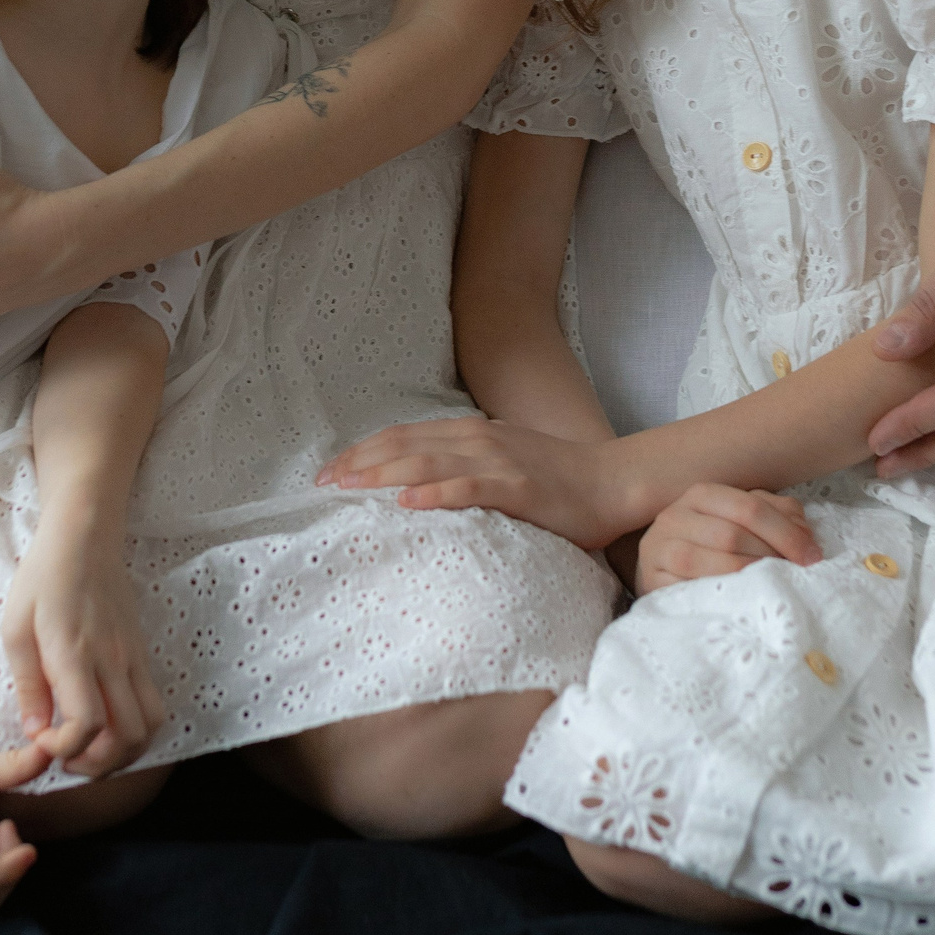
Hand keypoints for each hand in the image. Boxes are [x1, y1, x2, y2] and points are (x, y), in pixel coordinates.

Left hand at [3, 522, 163, 780]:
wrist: (86, 536)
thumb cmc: (43, 578)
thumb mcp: (16, 629)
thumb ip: (27, 685)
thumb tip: (36, 731)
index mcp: (75, 654)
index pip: (88, 725)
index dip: (65, 749)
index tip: (43, 740)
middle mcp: (112, 661)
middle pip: (128, 738)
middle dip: (97, 765)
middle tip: (67, 756)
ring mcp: (133, 657)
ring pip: (150, 725)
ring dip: (124, 751)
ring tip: (91, 747)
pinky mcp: (142, 652)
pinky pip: (153, 703)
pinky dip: (135, 728)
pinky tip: (106, 721)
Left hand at [321, 415, 628, 550]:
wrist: (611, 482)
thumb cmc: (557, 482)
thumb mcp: (502, 464)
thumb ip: (464, 467)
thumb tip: (418, 486)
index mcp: (471, 433)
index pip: (403, 435)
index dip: (363, 450)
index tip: (329, 471)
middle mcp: (478, 439)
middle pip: (405, 443)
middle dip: (360, 461)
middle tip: (323, 483)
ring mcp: (498, 460)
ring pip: (428, 460)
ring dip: (384, 472)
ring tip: (350, 487)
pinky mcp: (519, 487)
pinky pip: (469, 487)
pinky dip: (435, 491)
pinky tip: (408, 501)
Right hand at [636, 485, 821, 593]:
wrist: (663, 572)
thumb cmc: (712, 546)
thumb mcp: (743, 522)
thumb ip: (776, 516)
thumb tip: (805, 534)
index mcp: (701, 494)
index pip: (750, 507)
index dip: (786, 532)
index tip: (813, 557)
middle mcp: (675, 516)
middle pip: (733, 534)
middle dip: (771, 557)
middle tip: (796, 576)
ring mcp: (660, 550)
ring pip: (715, 563)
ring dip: (753, 578)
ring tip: (775, 588)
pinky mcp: (653, 584)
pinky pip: (694, 591)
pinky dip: (725, 597)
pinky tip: (744, 601)